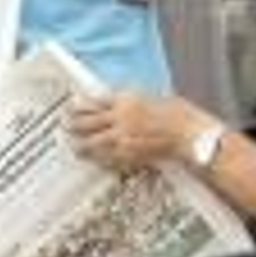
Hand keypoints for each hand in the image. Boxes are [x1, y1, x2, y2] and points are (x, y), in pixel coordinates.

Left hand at [65, 91, 205, 170]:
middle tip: (65, 127)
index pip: (95, 102)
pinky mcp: (130, 154)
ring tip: (74, 147)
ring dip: (81, 145)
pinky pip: (107, 157)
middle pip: (88, 122)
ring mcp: (124, 137)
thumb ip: (128, 101)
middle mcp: (120, 118)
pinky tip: (93, 159)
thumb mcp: (150, 97)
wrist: (189, 133)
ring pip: (93, 142)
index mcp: (126, 100)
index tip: (71, 107)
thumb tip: (112, 104)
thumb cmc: (176, 113)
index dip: (80, 106)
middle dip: (74, 125)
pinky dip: (98, 158)